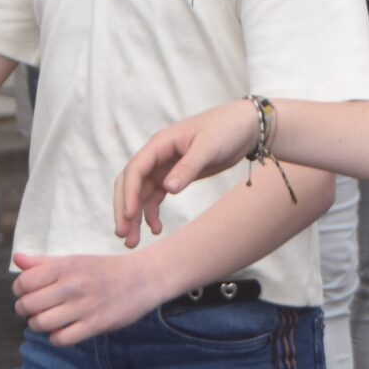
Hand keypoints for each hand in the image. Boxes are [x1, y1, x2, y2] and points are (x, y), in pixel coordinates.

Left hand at [12, 252, 164, 345]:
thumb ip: (43, 262)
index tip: (28, 293)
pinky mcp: (95, 324)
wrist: (143, 278)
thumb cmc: (104, 270)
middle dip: (25, 310)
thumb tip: (16, 259)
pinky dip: (56, 338)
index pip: (23, 282)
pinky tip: (63, 331)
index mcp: (65, 266)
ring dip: (39, 326)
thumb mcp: (74, 260)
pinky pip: (61, 339)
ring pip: (41, 324)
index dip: (19, 291)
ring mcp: (84, 306)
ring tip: (47, 321)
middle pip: (28, 305)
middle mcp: (72, 285)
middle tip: (35, 310)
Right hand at [114, 98, 261, 243]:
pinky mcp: (174, 176)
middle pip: (131, 184)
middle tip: (122, 235)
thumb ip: (188, 167)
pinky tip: (156, 229)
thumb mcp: (209, 147)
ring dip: (134, 216)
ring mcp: (164, 167)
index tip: (128, 215)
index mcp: (161, 144)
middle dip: (124, 209)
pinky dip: (151, 213)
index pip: (136, 169)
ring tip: (132, 241)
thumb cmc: (226, 129)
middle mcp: (157, 155)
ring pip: (140, 194)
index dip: (129, 193)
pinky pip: (155, 197)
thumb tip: (168, 189)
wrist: (245, 127)